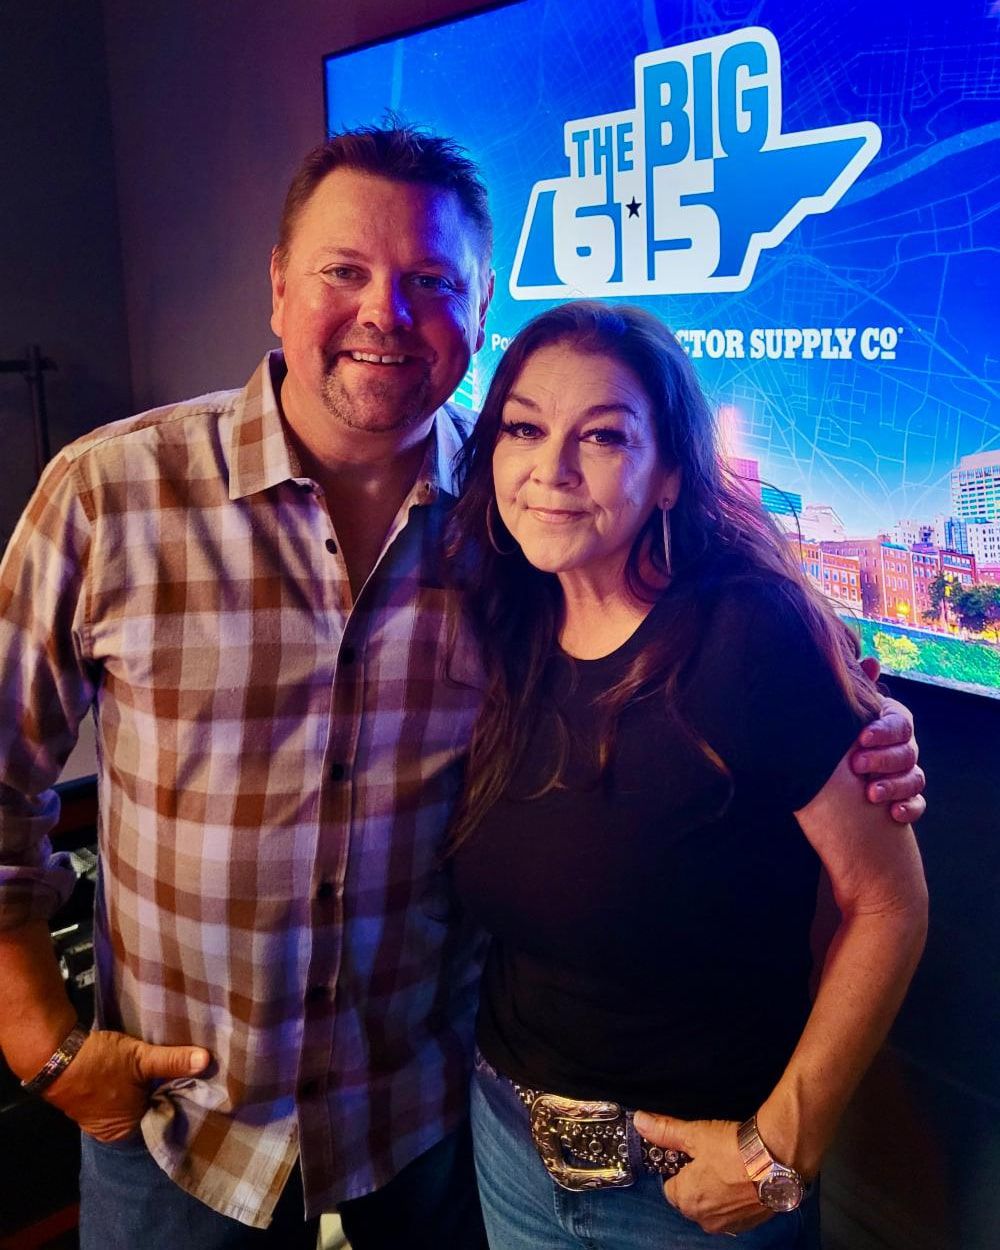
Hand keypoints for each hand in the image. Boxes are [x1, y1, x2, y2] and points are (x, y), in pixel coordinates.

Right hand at [42, 1029, 209, 1141]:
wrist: (54, 1054)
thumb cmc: (99, 1063)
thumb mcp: (140, 1059)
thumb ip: (173, 1061)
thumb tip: (207, 1061)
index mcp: (127, 1131)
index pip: (166, 1125)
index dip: (184, 1107)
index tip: (205, 1092)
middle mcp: (115, 1131)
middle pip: (153, 1114)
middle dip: (171, 1097)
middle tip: (199, 1079)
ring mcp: (102, 1118)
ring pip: (139, 1104)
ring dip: (154, 1090)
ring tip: (181, 1074)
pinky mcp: (95, 1102)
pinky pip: (126, 1097)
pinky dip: (139, 1087)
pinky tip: (153, 1073)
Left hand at [632, 1111, 769, 1235]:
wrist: (777, 1160)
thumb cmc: (732, 1149)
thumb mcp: (694, 1135)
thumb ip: (665, 1131)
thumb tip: (640, 1121)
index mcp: (686, 1200)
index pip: (670, 1187)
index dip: (678, 1169)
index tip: (691, 1154)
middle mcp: (704, 1219)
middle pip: (691, 1198)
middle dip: (697, 1180)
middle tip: (711, 1156)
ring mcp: (729, 1224)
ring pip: (712, 1206)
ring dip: (717, 1190)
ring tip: (729, 1165)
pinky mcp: (750, 1223)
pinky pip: (733, 1211)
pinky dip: (735, 1198)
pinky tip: (743, 1178)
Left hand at [852, 658, 924, 824]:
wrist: (831, 770)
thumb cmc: (840, 733)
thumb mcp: (846, 711)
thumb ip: (858, 688)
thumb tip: (870, 662)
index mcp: (893, 723)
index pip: (899, 724)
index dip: (883, 731)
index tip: (861, 738)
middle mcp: (904, 747)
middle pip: (907, 752)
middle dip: (883, 759)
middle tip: (856, 765)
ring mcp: (907, 773)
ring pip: (915, 778)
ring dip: (894, 786)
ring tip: (871, 793)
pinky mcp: (906, 798)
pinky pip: (917, 804)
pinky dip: (909, 808)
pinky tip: (893, 813)